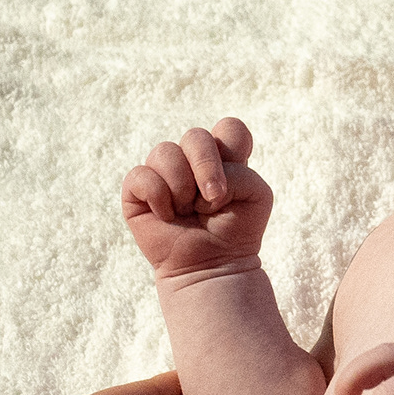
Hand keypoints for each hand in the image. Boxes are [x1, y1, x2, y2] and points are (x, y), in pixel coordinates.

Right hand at [120, 118, 271, 281]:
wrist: (213, 266)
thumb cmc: (236, 231)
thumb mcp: (257, 196)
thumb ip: (241, 172)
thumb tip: (197, 178)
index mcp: (222, 157)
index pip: (228, 128)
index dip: (234, 146)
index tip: (235, 181)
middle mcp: (190, 160)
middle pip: (196, 136)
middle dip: (207, 167)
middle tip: (214, 198)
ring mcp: (162, 173)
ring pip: (165, 152)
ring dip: (182, 187)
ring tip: (188, 211)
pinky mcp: (137, 191)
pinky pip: (141, 176)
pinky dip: (159, 198)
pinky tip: (167, 217)